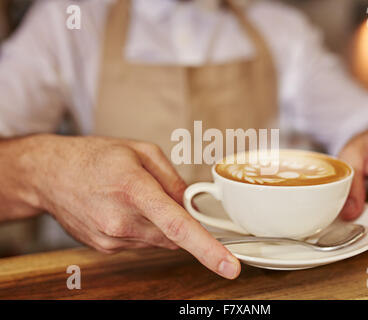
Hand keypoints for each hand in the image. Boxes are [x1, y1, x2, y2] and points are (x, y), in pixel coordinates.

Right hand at [17, 134, 240, 278]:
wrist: (50, 175)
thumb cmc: (95, 157)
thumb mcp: (141, 151)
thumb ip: (173, 179)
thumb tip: (192, 205)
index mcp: (134, 189)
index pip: (178, 226)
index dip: (208, 249)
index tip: (230, 266)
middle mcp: (121, 220)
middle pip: (173, 234)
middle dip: (178, 219)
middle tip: (157, 194)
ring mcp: (111, 238)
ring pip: (159, 240)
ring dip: (159, 223)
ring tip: (131, 197)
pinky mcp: (106, 248)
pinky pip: (141, 243)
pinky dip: (143, 228)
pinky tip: (122, 209)